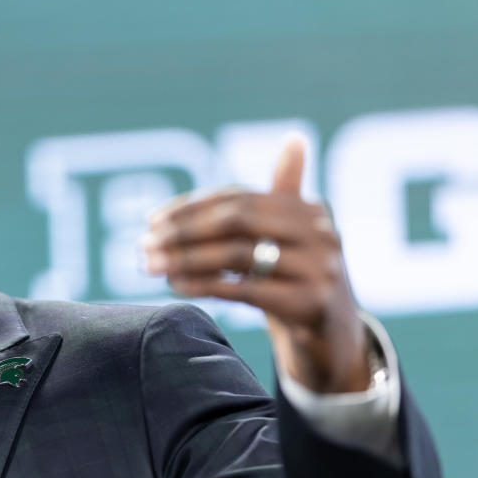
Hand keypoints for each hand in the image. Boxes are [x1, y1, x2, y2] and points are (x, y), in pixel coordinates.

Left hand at [144, 137, 370, 393]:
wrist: (332, 339)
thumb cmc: (298, 280)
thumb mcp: (291, 237)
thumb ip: (281, 194)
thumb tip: (293, 138)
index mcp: (310, 210)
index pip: (238, 197)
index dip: (191, 207)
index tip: (151, 221)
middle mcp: (320, 233)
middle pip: (238, 220)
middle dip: (184, 231)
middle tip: (144, 244)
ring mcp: (320, 269)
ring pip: (238, 255)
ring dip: (186, 259)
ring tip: (150, 266)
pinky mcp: (311, 303)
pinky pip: (246, 291)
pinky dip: (205, 285)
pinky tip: (176, 285)